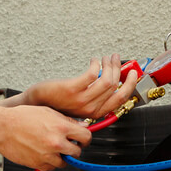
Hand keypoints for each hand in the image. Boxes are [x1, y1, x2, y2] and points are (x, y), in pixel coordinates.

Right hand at [0, 105, 92, 170]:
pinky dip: (49, 162)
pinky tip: (42, 152)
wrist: (1, 128)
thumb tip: (80, 126)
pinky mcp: (37, 164)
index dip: (85, 138)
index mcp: (61, 127)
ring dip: (61, 156)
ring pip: (64, 162)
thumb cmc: (21, 117)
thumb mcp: (47, 111)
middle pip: (77, 152)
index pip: (86, 137)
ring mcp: (47, 155)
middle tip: (67, 143)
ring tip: (51, 147)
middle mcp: (56, 143)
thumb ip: (66, 120)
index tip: (82, 138)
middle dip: (74, 148)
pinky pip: (50, 167)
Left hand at [25, 54, 140, 119]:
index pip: (121, 99)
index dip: (130, 84)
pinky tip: (93, 60)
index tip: (132, 72)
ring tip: (105, 58)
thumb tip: (112, 80)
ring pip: (106, 79)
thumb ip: (97, 97)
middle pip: (115, 86)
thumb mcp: (82, 105)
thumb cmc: (57, 103)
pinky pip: (92, 73)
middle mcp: (91, 108)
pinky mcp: (72, 89)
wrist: (37, 104)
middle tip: (116, 59)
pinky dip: (95, 64)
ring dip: (108, 64)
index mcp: (96, 112)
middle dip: (119, 69)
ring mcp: (81, 100)